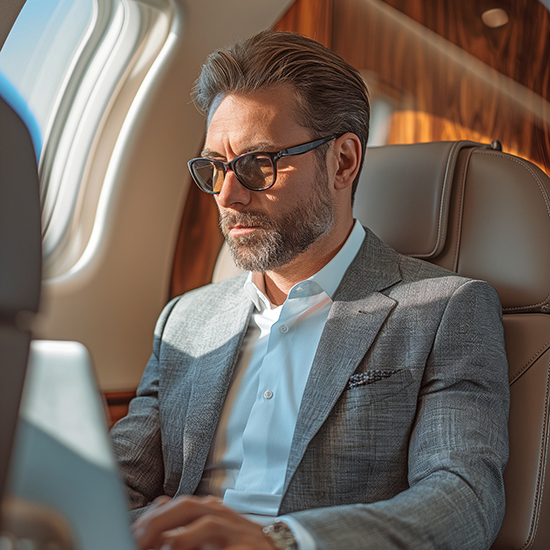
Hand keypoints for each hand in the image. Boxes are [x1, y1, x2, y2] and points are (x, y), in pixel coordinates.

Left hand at [132, 495, 277, 549]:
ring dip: (182, 537)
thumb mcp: (209, 528)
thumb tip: (155, 515)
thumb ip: (184, 523)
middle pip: (187, 507)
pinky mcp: (246, 548)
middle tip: (140, 540)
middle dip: (160, 523)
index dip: (152, 519)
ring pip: (207, 524)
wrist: (277, 547)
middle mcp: (220, 514)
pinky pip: (227, 549)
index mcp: (208, 509)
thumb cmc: (236, 541)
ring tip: (164, 547)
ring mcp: (235, 530)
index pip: (175, 505)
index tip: (134, 534)